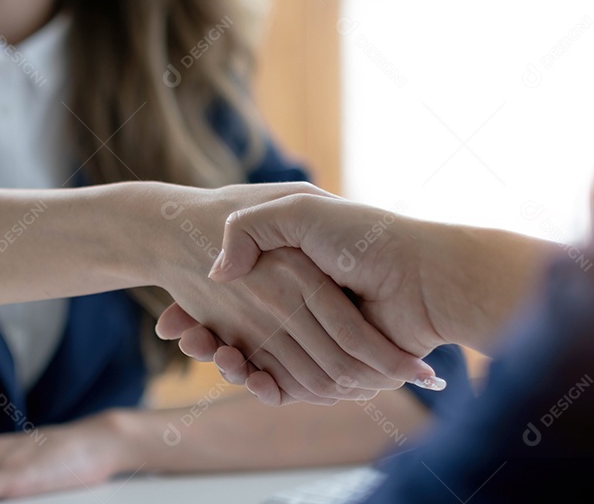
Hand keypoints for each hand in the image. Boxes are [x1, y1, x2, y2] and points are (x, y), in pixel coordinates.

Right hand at [157, 189, 449, 404]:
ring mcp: (311, 337)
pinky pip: (285, 382)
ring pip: (253, 358)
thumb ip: (250, 227)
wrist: (422, 277)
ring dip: (226, 360)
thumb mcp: (298, 209)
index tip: (171, 317)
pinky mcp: (328, 366)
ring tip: (207, 351)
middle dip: (202, 336)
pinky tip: (242, 371)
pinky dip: (262, 383)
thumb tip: (218, 273)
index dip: (196, 309)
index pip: (227, 297)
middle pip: (234, 331)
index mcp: (287, 273)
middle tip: (177, 334)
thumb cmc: (362, 238)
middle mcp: (296, 306)